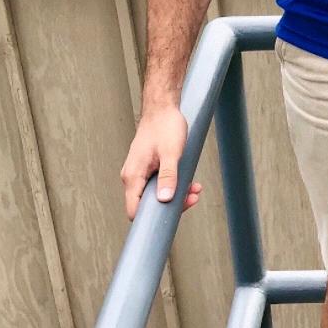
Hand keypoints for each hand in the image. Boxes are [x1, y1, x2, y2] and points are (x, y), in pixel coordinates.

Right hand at [121, 104, 201, 221]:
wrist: (162, 108)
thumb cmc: (165, 126)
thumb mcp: (171, 153)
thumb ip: (168, 177)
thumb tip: (165, 199)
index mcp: (133, 176)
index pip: (134, 210)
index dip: (151, 219)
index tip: (173, 216)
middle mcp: (132, 177)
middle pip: (147, 205)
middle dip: (171, 205)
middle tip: (192, 197)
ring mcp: (139, 173)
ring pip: (155, 195)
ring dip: (176, 195)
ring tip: (195, 189)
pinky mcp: (147, 168)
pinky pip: (159, 184)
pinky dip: (174, 185)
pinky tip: (190, 182)